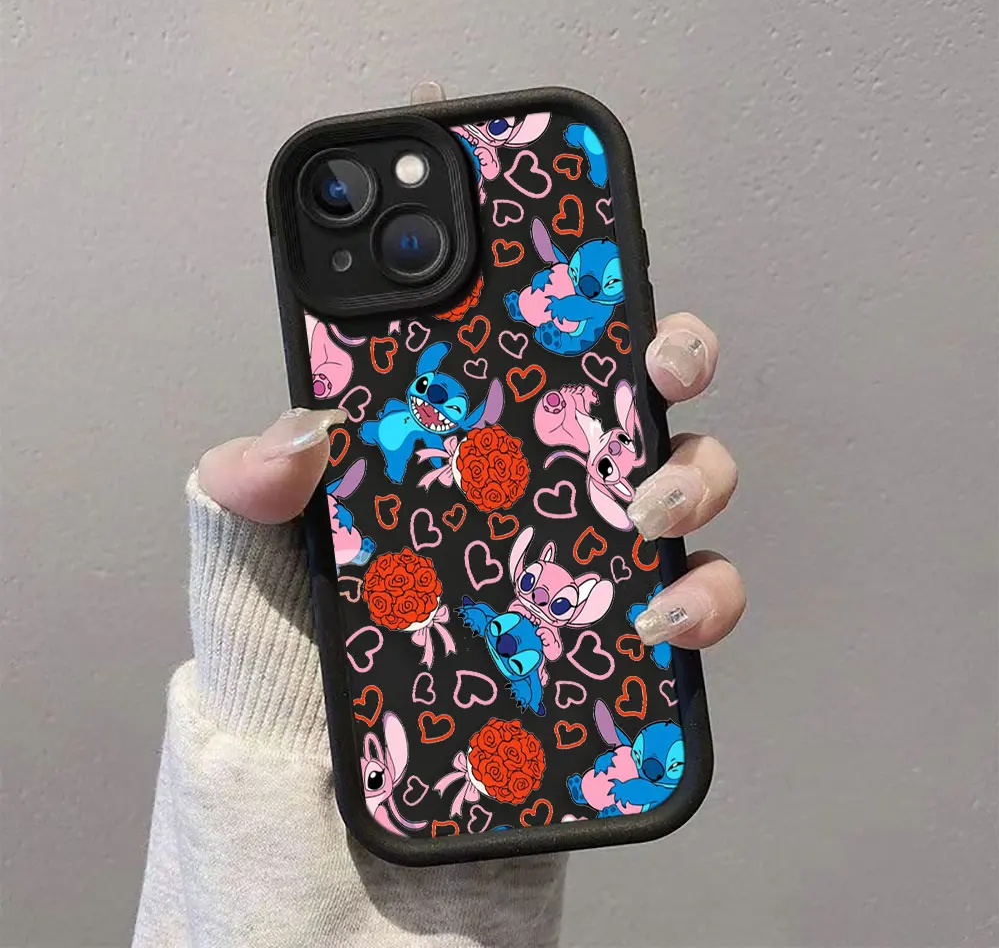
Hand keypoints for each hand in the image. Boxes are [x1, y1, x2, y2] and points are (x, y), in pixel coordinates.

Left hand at [198, 311, 743, 651]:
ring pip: (687, 483)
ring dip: (695, 477)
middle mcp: (539, 484)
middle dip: (674, 356)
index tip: (602, 274)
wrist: (315, 768)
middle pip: (638, 393)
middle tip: (656, 370)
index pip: (535, 345)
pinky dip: (703, 599)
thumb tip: (298, 436)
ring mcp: (587, 556)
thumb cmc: (284, 641)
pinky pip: (695, 602)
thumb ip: (253, 482)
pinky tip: (660, 618)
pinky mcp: (614, 636)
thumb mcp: (252, 546)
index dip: (583, 296)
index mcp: (463, 441)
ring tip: (649, 512)